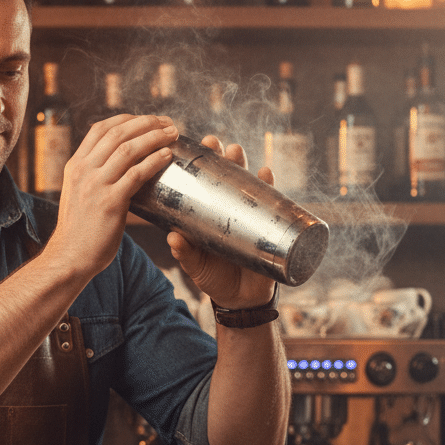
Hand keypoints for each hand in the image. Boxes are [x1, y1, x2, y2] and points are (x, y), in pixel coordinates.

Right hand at [46, 113, 179, 280]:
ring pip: (128, 149)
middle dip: (147, 123)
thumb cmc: (80, 230)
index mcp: (75, 165)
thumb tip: (116, 166)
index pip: (100, 128)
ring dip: (155, 137)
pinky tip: (167, 156)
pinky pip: (136, 174)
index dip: (127, 119)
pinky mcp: (110, 202)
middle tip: (168, 123)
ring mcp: (96, 185)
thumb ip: (92, 177)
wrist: (70, 257)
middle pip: (117, 133)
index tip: (147, 119)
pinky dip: (154, 161)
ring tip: (173, 134)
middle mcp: (83, 170)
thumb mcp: (78, 194)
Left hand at [166, 136, 277, 310]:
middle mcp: (228, 209)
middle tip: (215, 144)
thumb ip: (185, 253)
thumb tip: (173, 238)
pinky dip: (270, 187)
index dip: (199, 164)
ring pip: (249, 184)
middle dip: (222, 156)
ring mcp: (250, 216)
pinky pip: (272, 203)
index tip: (190, 149)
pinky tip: (266, 173)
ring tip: (236, 152)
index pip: (203, 182)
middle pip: (227, 175)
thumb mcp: (195, 266)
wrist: (240, 300)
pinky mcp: (269, 227)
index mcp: (206, 214)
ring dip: (244, 165)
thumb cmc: (214, 278)